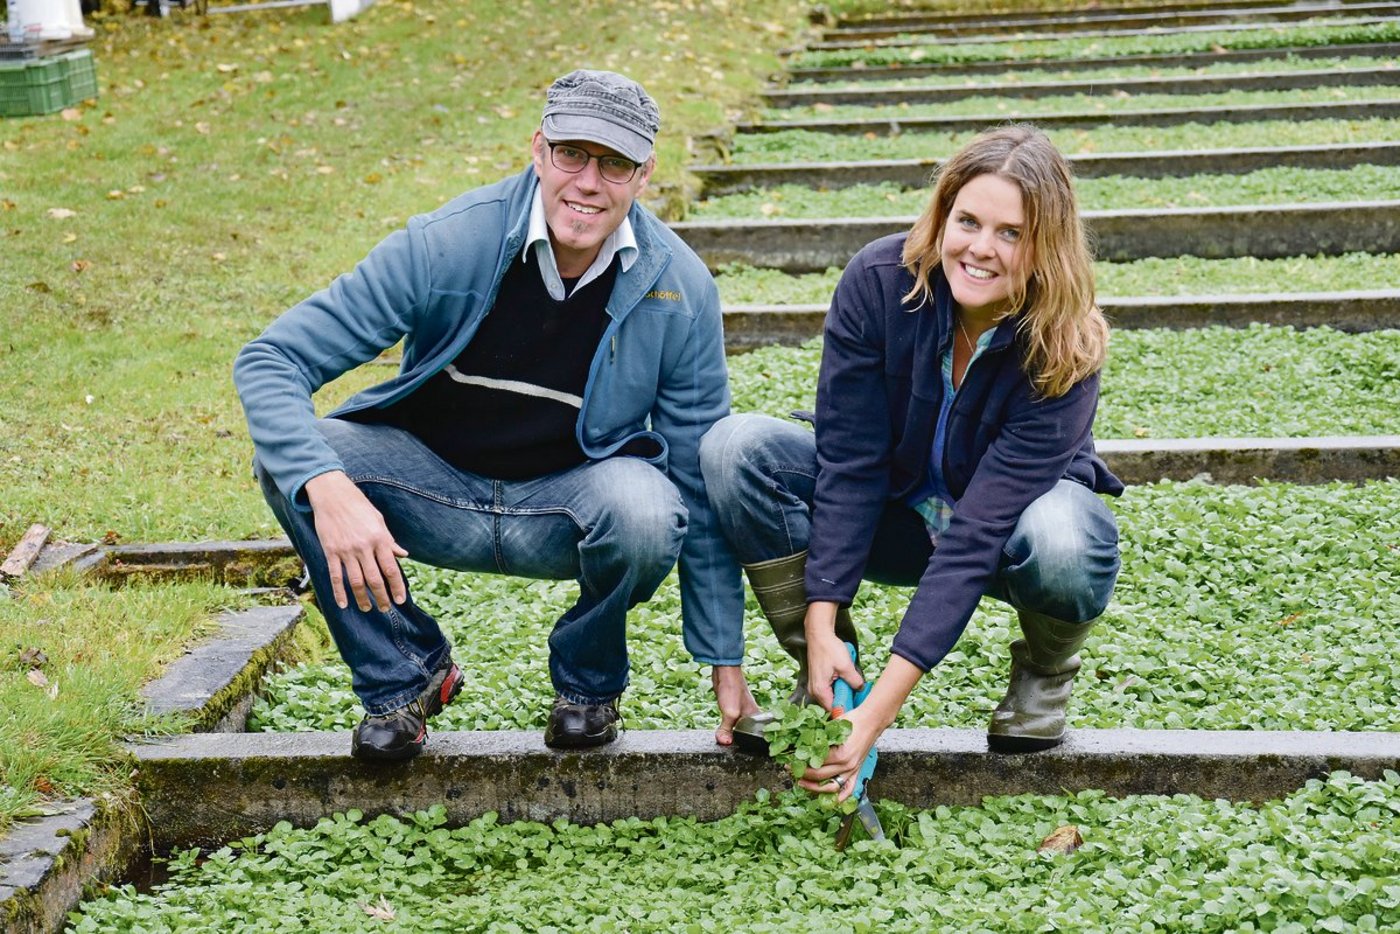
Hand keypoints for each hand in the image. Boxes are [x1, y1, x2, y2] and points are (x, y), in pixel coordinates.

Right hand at [304, 470, 408, 612]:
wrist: (333, 495)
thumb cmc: (358, 506)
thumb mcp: (379, 520)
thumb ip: (389, 540)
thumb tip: (403, 555)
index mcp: (379, 539)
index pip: (391, 569)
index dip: (397, 587)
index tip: (400, 600)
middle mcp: (364, 547)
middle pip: (375, 579)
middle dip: (381, 597)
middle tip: (385, 608)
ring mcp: (346, 551)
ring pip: (356, 581)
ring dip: (362, 598)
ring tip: (367, 608)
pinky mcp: (331, 551)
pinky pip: (335, 576)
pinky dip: (339, 592)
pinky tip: (343, 604)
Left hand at [711, 665, 759, 745]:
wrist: (724, 672)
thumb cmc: (732, 689)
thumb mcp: (730, 713)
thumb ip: (727, 729)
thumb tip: (725, 742)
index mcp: (757, 717)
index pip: (757, 737)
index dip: (751, 746)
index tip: (744, 753)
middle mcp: (751, 716)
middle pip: (746, 735)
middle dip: (739, 742)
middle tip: (733, 748)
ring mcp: (742, 713)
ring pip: (738, 730)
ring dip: (732, 735)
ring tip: (727, 742)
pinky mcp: (732, 710)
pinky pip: (731, 725)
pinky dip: (727, 729)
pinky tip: (723, 733)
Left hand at [796, 704, 883, 802]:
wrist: (872, 720)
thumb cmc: (853, 720)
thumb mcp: (832, 726)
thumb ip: (819, 737)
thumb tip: (802, 743)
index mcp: (840, 754)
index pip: (815, 763)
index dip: (800, 762)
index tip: (790, 760)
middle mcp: (847, 766)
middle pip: (820, 776)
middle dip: (802, 774)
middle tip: (791, 769)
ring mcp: (853, 770)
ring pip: (831, 787)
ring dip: (815, 788)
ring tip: (802, 783)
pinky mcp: (857, 771)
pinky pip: (848, 789)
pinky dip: (839, 797)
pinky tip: (828, 799)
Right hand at [803, 602, 863, 711]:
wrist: (819, 634)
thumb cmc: (829, 648)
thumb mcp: (846, 666)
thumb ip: (855, 681)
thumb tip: (861, 689)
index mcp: (820, 690)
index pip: (834, 710)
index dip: (847, 710)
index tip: (858, 708)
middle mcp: (814, 691)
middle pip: (832, 705)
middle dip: (845, 701)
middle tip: (858, 696)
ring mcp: (815, 686)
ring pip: (831, 697)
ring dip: (842, 693)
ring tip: (852, 686)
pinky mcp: (818, 680)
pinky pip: (829, 690)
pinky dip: (838, 687)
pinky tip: (846, 680)